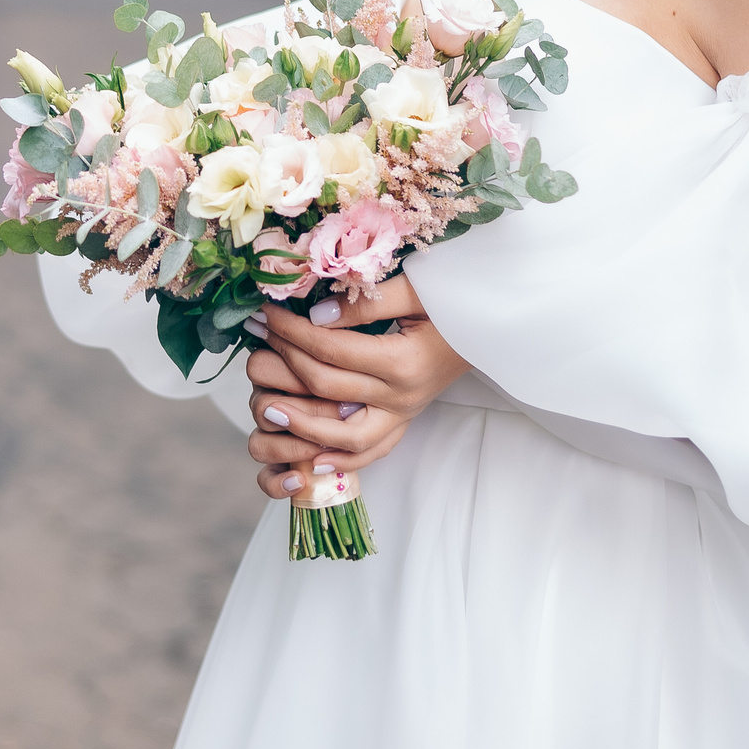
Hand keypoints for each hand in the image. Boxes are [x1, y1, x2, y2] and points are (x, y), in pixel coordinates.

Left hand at [244, 276, 470, 500]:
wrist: (492, 329)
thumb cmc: (456, 302)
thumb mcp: (417, 289)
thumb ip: (367, 301)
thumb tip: (314, 316)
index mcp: (403, 362)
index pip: (330, 349)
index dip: (291, 331)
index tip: (265, 312)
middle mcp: (402, 398)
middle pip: (327, 388)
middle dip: (283, 359)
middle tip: (255, 336)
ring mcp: (403, 416)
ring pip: (343, 436)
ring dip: (300, 425)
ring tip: (265, 406)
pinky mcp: (403, 423)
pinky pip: (370, 453)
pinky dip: (339, 458)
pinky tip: (309, 457)